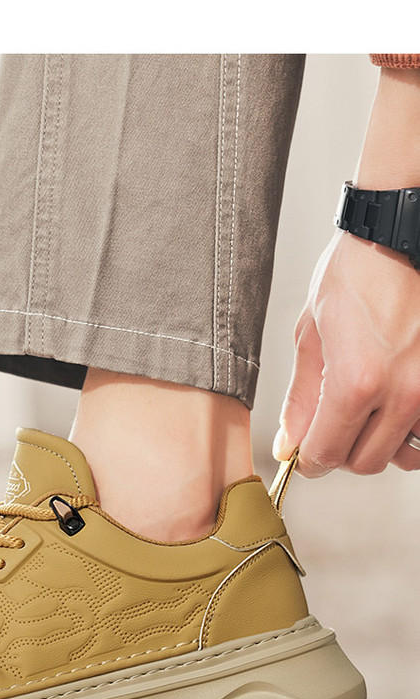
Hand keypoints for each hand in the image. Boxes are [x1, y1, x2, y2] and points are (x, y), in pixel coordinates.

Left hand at [274, 229, 419, 476]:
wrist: (399, 236)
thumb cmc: (356, 274)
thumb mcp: (311, 336)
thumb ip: (301, 398)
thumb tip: (290, 442)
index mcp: (357, 382)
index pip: (326, 453)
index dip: (308, 459)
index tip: (304, 453)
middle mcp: (403, 392)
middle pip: (365, 462)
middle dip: (340, 452)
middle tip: (330, 428)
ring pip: (404, 455)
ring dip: (380, 444)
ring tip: (366, 415)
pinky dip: (410, 429)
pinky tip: (393, 406)